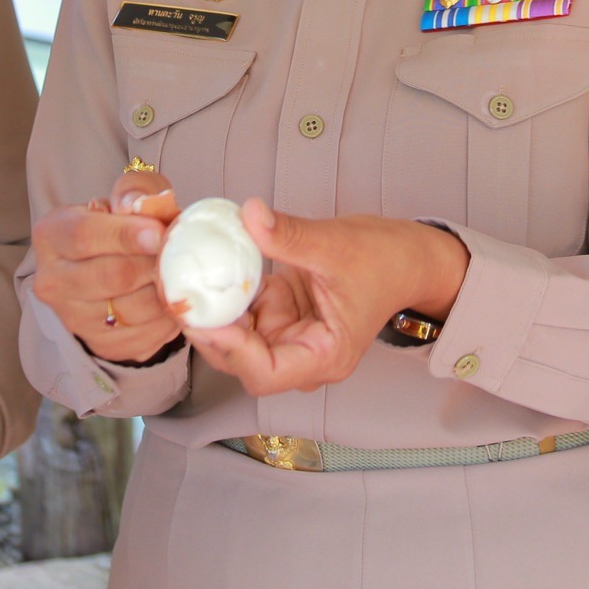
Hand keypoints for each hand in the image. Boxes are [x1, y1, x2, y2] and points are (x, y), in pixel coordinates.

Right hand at [29, 166, 183, 363]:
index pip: (83, 236)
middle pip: (109, 276)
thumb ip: (134, 189)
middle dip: (151, 264)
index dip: (124, 235)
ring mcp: (72, 317)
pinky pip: (143, 335)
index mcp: (51, 234)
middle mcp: (52, 280)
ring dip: (163, 292)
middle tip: (178, 254)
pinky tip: (174, 298)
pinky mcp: (99, 343)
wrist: (115, 263)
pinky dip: (167, 317)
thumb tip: (139, 204)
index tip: (159, 233)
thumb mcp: (128, 194)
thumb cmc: (123, 222)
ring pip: (130, 309)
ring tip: (179, 274)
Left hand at [183, 201, 468, 396]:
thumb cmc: (387, 261)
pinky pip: (244, 308)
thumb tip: (249, 215)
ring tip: (180, 276)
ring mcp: (290, 334)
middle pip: (241, 359)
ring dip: (211, 309)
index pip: (264, 372)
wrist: (410, 256)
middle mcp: (303, 354)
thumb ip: (289, 236)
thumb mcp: (336, 245)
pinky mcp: (283, 312)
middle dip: (209, 329)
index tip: (203, 318)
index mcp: (323, 357)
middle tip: (178, 293)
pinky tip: (202, 266)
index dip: (230, 350)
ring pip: (237, 335)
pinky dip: (224, 290)